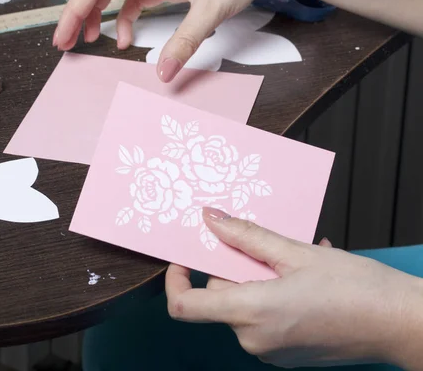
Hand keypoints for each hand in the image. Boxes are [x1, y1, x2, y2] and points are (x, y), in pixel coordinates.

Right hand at [53, 0, 277, 81]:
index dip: (74, 11)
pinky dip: (124, 18)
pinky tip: (125, 39)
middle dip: (79, 14)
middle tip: (67, 44)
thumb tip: (163, 74)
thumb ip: (185, 41)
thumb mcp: (212, 9)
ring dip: (98, 15)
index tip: (63, 38)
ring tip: (93, 41)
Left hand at [165, 207, 422, 368]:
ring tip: (295, 264)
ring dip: (259, 280)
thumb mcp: (296, 253)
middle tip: (269, 249)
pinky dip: (273, 297)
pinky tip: (303, 282)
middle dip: (236, 269)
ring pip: (244, 305)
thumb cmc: (355, 289)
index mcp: (251, 313)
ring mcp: (270, 351)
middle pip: (221, 297)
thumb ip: (247, 236)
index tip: (183, 258)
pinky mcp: (286, 355)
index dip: (175, 280)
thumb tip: (211, 218)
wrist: (402, 325)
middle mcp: (254, 339)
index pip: (184, 306)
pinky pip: (264, 319)